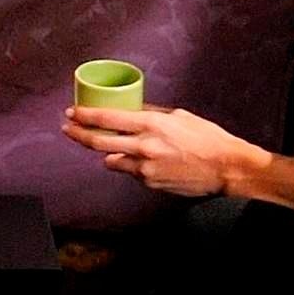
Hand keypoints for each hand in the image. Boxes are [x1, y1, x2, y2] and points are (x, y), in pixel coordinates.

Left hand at [63, 102, 257, 197]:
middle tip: (68, 128)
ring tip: (113, 146)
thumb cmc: (207, 138)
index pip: (107, 119)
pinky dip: (131, 165)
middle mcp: (144, 147)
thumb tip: (131, 111)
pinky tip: (145, 160)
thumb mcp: (179, 117)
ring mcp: (145, 168)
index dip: (85, 116)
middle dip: (78, 134)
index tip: (72, 112)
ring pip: (112, 160)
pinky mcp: (150, 183)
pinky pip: (131, 172)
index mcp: (151, 125)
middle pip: (99, 142)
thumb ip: (151, 114)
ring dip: (108, 153)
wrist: (225, 167)